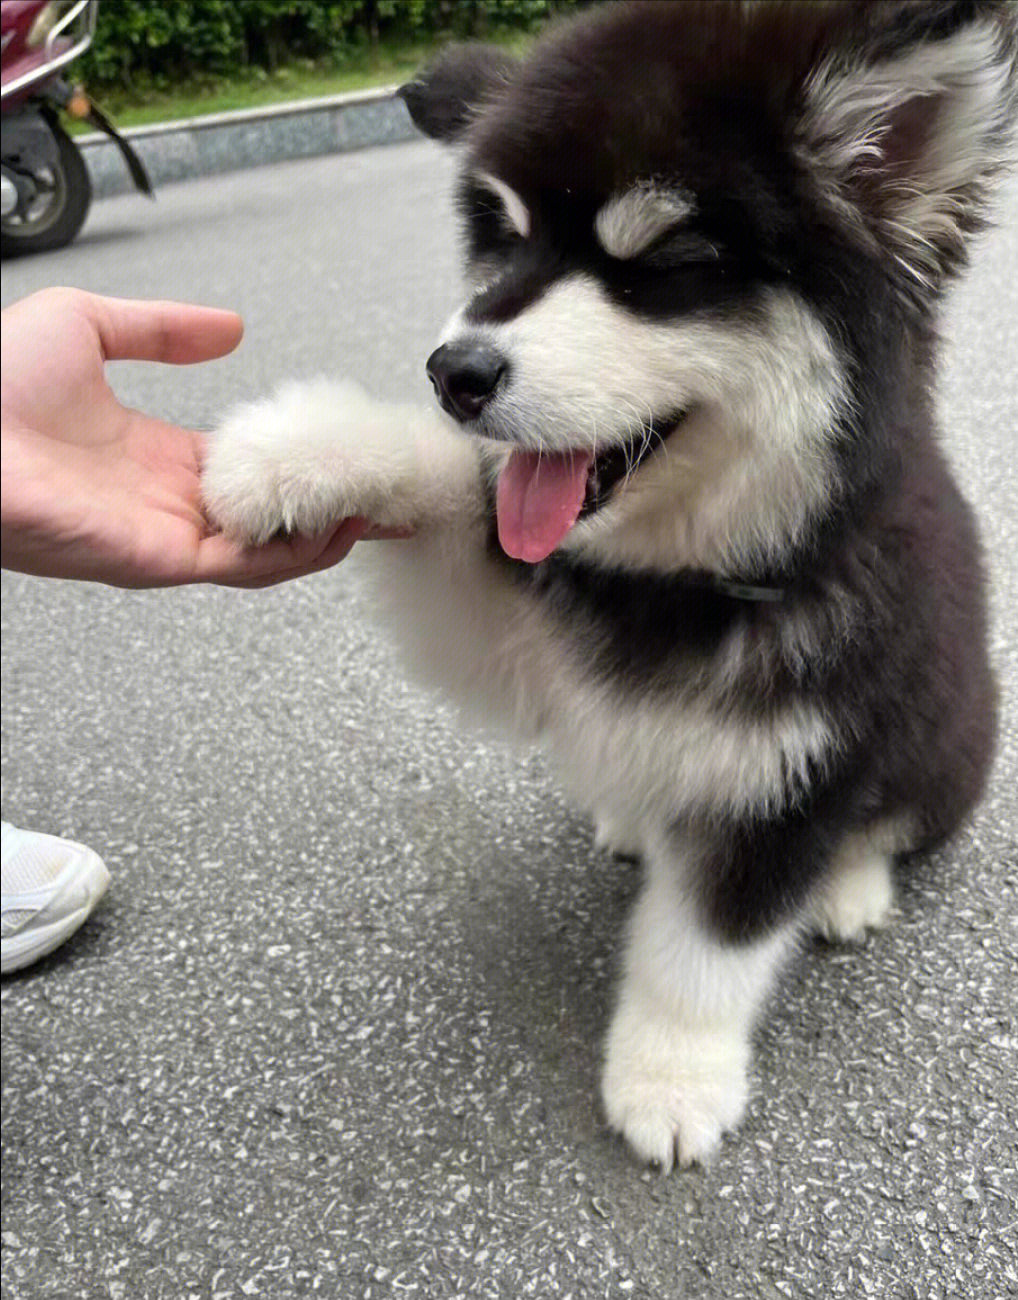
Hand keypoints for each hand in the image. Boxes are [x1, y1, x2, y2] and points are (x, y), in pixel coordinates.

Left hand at [1, 287, 372, 587]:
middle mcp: (166, 501)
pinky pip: (246, 566)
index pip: (246, 471)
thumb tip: (230, 327)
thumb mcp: (90, 324)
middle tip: (382, 488)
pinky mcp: (162, 556)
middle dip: (330, 506)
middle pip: (270, 518)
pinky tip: (338, 526)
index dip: (299, 463)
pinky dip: (298, 553)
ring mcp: (167, 533)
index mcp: (152, 455)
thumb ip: (163, 329)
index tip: (343, 449)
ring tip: (376, 507)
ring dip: (328, 533)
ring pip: (270, 551)